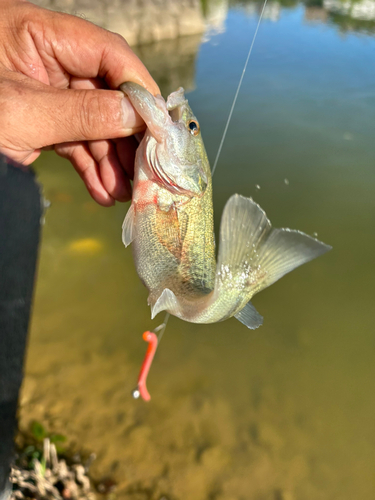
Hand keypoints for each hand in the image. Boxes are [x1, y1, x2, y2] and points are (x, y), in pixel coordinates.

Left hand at [0, 0, 158, 204]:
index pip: (106, 52)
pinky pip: (75, 142)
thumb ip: (82, 112)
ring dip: (111, 161)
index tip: (159, 125)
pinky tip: (103, 192)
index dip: (138, 87)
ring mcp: (46, 93)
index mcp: (36, 34)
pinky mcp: (41, 122)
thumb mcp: (20, 113)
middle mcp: (46, 60)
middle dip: (126, 136)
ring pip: (94, 123)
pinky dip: (90, 167)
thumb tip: (136, 114)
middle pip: (106, 92)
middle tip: (146, 169)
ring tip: (125, 193)